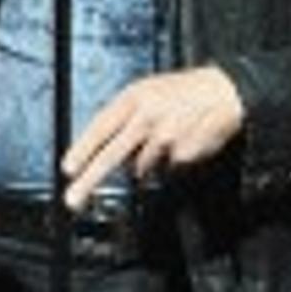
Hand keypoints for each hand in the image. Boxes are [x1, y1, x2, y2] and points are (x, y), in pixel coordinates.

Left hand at [61, 66, 244, 210]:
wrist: (221, 91)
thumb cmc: (180, 92)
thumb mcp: (146, 91)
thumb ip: (123, 116)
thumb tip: (105, 149)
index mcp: (133, 97)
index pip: (101, 126)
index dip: (83, 149)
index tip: (68, 169)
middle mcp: (146, 116)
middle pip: (112, 154)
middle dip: (90, 179)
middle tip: (72, 200)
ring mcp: (165, 136)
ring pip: (141, 166)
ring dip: (146, 162)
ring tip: (164, 138)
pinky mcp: (182, 153)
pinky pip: (166, 168)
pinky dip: (168, 163)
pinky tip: (180, 143)